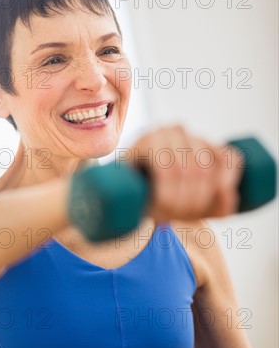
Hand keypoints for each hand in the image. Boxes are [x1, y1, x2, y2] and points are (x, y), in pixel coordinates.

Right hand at [127, 125, 242, 222]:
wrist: (117, 194)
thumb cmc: (157, 197)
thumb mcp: (192, 205)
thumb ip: (218, 205)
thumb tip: (229, 196)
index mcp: (201, 141)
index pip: (229, 159)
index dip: (224, 187)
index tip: (205, 209)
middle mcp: (184, 132)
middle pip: (206, 168)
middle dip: (196, 200)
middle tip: (181, 216)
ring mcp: (163, 132)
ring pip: (187, 170)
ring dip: (179, 200)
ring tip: (168, 213)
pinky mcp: (145, 141)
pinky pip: (165, 168)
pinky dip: (166, 192)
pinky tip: (160, 204)